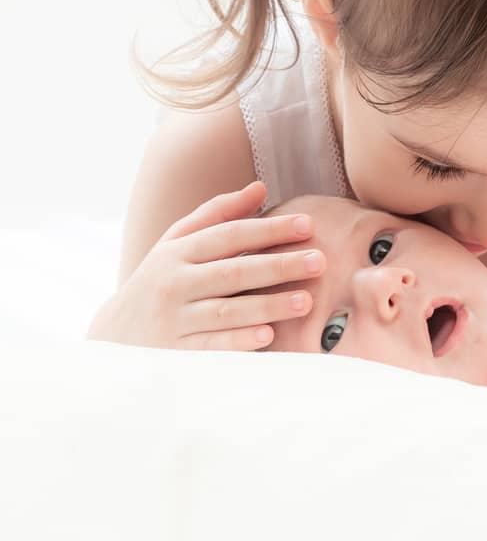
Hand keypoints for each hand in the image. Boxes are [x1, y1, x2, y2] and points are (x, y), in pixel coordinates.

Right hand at [87, 182, 323, 350]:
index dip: (269, 229)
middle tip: (319, 261)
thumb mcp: (178, 243)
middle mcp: (174, 284)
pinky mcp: (175, 353)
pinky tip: (267, 336)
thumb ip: (218, 214)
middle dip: (279, 265)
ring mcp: (174, 320)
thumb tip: (260, 187)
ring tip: (306, 301)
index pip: (229, 236)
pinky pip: (210, 347)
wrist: (113, 336)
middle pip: (233, 272)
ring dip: (267, 306)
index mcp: (177, 253)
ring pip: (226, 311)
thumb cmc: (159, 280)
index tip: (308, 225)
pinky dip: (238, 341)